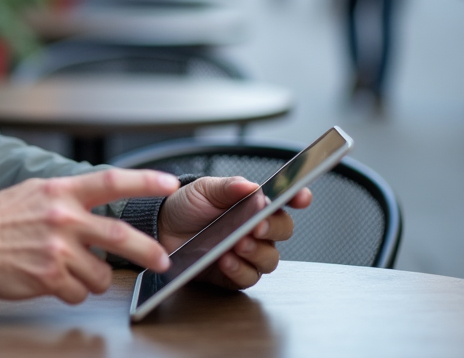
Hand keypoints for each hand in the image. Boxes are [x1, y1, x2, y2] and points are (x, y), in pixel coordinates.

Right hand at [0, 169, 179, 303]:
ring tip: (73, 270)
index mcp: (60, 192)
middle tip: (162, 260)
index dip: (145, 181)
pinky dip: (74, 291)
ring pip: (101, 274)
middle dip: (148, 250)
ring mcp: (56, 249)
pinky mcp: (48, 277)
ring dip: (94, 278)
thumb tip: (98, 199)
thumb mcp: (34, 192)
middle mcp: (62, 217)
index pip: (111, 181)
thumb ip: (67, 196)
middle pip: (120, 235)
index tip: (170, 185)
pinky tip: (55, 281)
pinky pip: (80, 293)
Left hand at [158, 177, 312, 289]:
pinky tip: (226, 260)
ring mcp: (248, 254)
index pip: (284, 201)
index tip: (301, 197)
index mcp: (253, 204)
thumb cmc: (187, 206)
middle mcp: (256, 230)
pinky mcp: (234, 275)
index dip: (298, 198)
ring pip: (270, 259)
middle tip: (257, 225)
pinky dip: (240, 269)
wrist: (162, 228)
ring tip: (237, 244)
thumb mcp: (204, 189)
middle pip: (283, 231)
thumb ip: (228, 186)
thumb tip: (250, 185)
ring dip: (257, 252)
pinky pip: (248, 277)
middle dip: (274, 228)